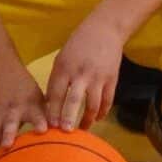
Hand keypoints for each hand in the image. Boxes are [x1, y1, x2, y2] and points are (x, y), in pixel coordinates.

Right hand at [0, 69, 52, 160]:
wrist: (0, 71)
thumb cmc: (24, 88)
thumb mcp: (38, 96)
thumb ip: (48, 114)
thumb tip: (65, 133)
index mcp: (29, 104)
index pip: (35, 114)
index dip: (39, 121)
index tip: (43, 130)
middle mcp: (13, 110)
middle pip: (10, 123)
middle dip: (8, 134)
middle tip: (7, 145)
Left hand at [42, 14, 125, 134]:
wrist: (104, 29)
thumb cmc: (78, 44)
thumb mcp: (62, 57)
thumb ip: (57, 78)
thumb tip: (50, 102)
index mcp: (65, 67)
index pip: (56, 93)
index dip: (53, 111)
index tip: (50, 125)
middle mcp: (81, 74)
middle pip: (74, 101)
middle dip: (68, 118)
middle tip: (65, 131)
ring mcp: (98, 77)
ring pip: (93, 104)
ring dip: (87, 119)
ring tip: (82, 129)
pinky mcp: (112, 80)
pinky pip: (107, 101)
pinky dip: (102, 112)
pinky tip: (97, 119)